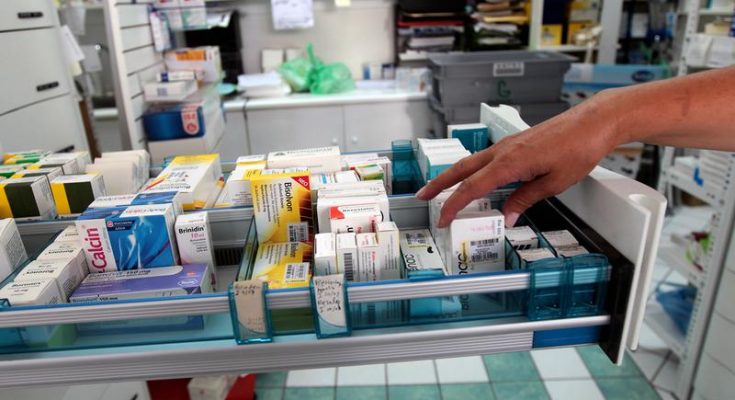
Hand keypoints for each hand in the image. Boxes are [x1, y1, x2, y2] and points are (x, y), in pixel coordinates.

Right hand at [416, 90, 622, 227]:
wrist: (593, 122)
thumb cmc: (579, 148)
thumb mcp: (555, 183)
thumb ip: (526, 199)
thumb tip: (508, 216)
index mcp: (510, 162)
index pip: (472, 187)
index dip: (453, 205)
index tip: (442, 219)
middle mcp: (503, 151)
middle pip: (461, 169)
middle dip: (439, 184)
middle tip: (422, 197)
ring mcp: (507, 145)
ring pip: (471, 162)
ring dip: (453, 176)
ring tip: (440, 189)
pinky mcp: (514, 143)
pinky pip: (485, 158)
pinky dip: (472, 170)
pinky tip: (474, 178)